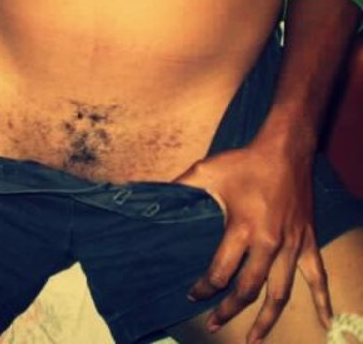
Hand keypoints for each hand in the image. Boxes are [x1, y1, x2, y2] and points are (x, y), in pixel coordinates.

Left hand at [174, 140, 331, 343]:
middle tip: (214, 324)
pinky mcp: (307, 240)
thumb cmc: (244, 161)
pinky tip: (325, 322)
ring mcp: (290, 244)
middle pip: (247, 289)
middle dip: (228, 310)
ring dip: (266, 319)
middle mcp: (268, 242)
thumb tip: (148, 193)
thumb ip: (179, 187)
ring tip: (254, 340)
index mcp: (242, 228)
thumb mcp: (205, 171)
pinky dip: (322, 300)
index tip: (193, 295)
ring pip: (280, 292)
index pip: (220, 272)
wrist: (285, 149)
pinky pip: (317, 276)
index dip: (204, 288)